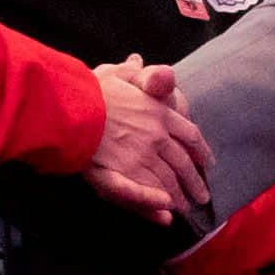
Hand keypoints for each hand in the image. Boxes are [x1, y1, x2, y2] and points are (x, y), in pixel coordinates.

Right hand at [83, 56, 212, 223]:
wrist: (66, 108)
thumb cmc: (90, 90)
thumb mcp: (116, 73)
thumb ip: (133, 72)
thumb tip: (138, 61)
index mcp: (158, 113)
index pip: (190, 135)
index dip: (201, 152)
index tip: (207, 164)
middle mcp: (155, 137)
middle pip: (183, 164)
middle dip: (194, 183)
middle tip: (201, 197)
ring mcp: (138, 159)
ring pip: (166, 182)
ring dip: (178, 197)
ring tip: (182, 208)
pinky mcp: (118, 177)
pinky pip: (141, 195)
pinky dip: (155, 204)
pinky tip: (164, 213)